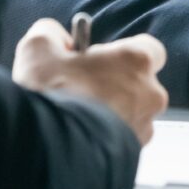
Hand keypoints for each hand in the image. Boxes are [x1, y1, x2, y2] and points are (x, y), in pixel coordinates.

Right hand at [13, 18, 168, 144]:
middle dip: (118, 87)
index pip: (149, 49)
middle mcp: (150, 92)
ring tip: (82, 118)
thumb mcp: (38, 48)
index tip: (100, 61)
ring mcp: (144, 126)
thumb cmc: (51, 97)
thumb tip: (56, 39)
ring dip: (115, 115)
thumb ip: (52, 34)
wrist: (49, 151)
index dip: (123, 55)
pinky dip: (109, 139)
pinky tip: (85, 138)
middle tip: (86, 92)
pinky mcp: (134, 154)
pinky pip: (125, 141)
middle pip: (141, 84)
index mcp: (137, 60)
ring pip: (134, 114)